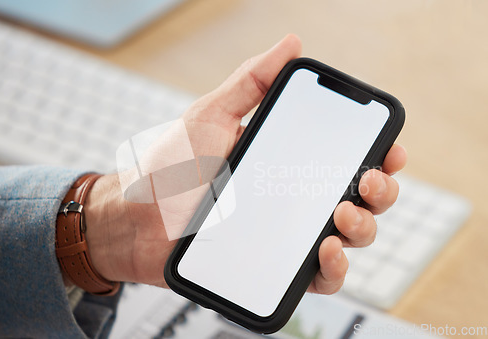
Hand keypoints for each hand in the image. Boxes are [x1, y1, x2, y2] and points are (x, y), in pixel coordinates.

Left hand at [83, 34, 406, 294]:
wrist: (139, 220)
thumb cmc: (173, 166)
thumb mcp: (211, 115)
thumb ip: (250, 81)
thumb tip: (290, 44)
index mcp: (290, 161)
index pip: (347, 158)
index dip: (379, 155)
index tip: (389, 150)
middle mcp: (296, 197)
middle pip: (361, 198)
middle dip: (380, 192)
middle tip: (365, 182)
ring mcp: (288, 234)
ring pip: (350, 238)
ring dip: (363, 228)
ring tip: (341, 215)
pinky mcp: (276, 267)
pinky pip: (320, 276)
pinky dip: (334, 270)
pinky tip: (325, 252)